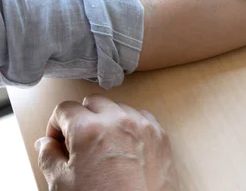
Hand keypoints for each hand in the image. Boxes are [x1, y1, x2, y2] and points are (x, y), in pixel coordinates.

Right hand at [36, 95, 178, 190]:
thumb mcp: (62, 184)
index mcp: (89, 129)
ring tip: (104, 149)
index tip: (58, 139)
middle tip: (79, 144)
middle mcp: (119, 121)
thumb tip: (46, 143)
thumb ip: (49, 156)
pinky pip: (143, 119)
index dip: (56, 125)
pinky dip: (132, 127)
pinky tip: (125, 149)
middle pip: (94, 102)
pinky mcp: (161, 135)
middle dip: (83, 118)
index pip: (65, 108)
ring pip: (120, 108)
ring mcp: (143, 126)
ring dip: (109, 121)